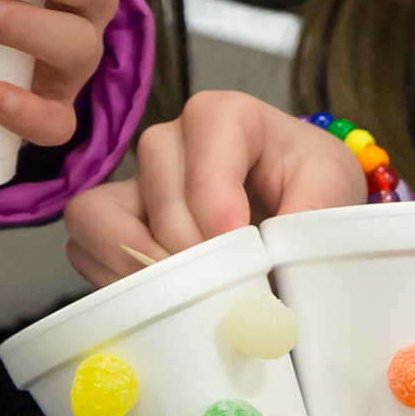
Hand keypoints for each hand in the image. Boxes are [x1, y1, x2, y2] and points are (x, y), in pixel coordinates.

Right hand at [64, 92, 367, 288]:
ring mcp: (136, 180)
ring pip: (100, 213)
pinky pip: (83, 243)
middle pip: (156, 186)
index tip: (241, 244)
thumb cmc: (311, 186)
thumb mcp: (332, 185)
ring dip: (138, 262)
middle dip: (188, 246)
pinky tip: (162, 299)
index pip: (203, 142)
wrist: (298, 207)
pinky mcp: (115, 219)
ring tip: (186, 297)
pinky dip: (114, 277)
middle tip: (224, 287)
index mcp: (225, 116)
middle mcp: (171, 139)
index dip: (216, 198)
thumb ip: (315, 205)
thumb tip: (277, 247)